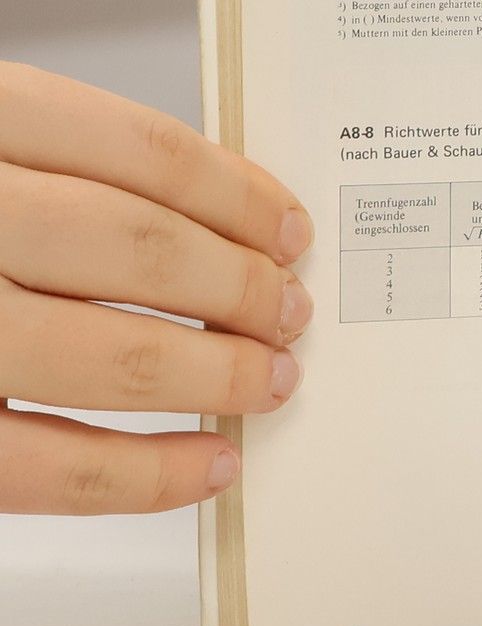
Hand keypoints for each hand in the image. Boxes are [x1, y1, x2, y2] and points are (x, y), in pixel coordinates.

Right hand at [0, 64, 311, 513]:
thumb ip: (56, 166)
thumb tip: (215, 219)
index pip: (136, 149)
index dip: (236, 194)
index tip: (287, 228)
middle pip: (138, 251)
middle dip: (240, 289)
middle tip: (291, 309)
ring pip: (110, 359)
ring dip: (216, 375)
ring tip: (270, 379)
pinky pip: (47, 469)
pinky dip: (145, 476)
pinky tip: (208, 465)